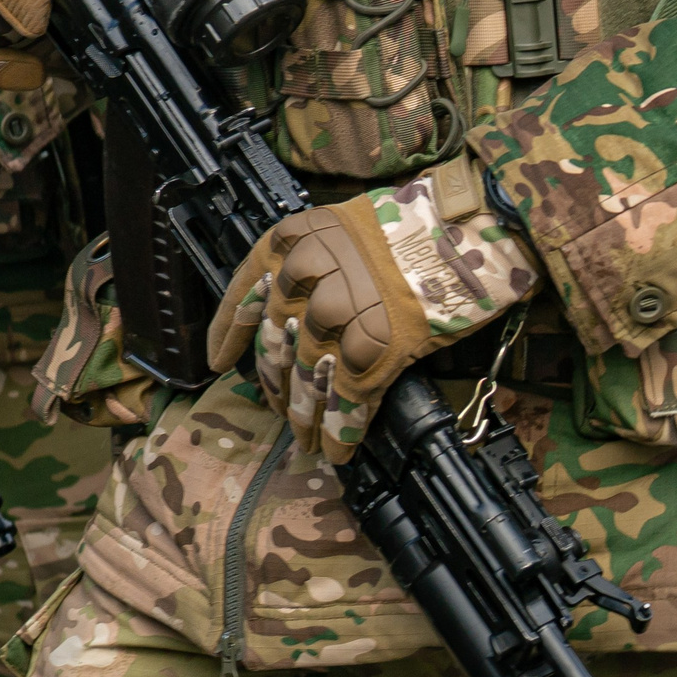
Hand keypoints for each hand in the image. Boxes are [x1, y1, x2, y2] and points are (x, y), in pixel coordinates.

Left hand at [205, 156, 540, 459]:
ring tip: (304, 440)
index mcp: (287, 246)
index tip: (217, 361)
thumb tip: (297, 313)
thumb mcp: (340, 228)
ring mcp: (330, 323)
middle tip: (277, 408)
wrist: (460, 232)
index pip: (241, 299)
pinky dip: (340, 433)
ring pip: (306, 383)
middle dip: (275, 385)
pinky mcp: (366, 355)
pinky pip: (344, 405)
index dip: (228, 336)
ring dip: (304, 418)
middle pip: (275, 349)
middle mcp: (299, 284)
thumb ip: (310, 265)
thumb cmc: (411, 226)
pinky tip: (338, 451)